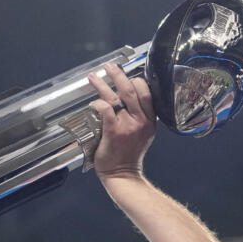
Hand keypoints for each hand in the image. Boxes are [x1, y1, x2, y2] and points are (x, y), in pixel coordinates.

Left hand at [87, 62, 156, 180]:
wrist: (123, 175)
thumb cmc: (129, 156)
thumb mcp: (144, 135)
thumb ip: (141, 117)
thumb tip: (131, 101)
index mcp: (149, 120)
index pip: (146, 92)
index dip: (136, 80)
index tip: (126, 75)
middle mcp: (140, 120)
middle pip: (132, 89)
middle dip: (119, 74)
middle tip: (110, 66)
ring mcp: (127, 125)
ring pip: (117, 96)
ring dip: (103, 83)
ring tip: (94, 76)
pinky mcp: (114, 131)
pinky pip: (106, 110)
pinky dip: (98, 103)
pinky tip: (93, 103)